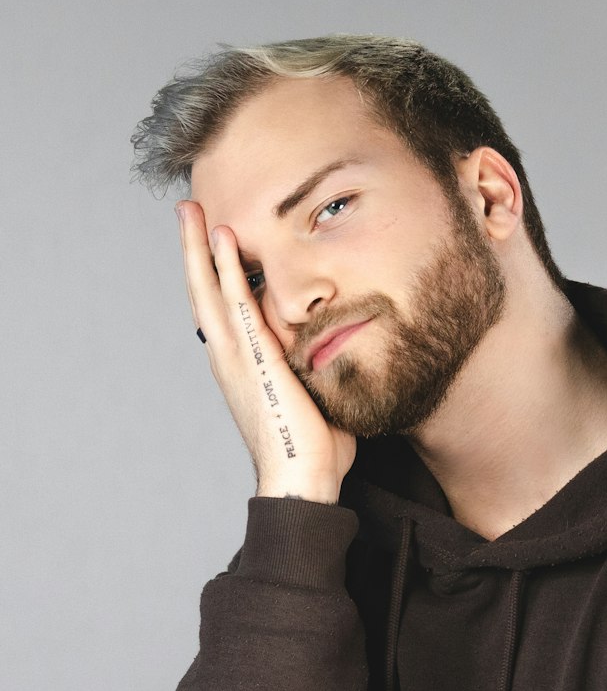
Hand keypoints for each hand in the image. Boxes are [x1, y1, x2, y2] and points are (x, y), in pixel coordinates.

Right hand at [176, 201, 355, 502]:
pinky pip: (237, 304)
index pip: (222, 311)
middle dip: (195, 250)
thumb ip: (315, 368)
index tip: (212, 242)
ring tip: (192, 210)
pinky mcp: (254, 359)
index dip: (213, 275)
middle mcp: (230, 358)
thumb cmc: (314, 449)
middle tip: (188, 212)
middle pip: (203, 293)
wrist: (302, 480)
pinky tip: (224, 239)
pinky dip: (226, 269)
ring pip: (210, 291)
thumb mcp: (313, 395)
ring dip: (201, 247)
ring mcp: (237, 358)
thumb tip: (335, 349)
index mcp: (242, 367)